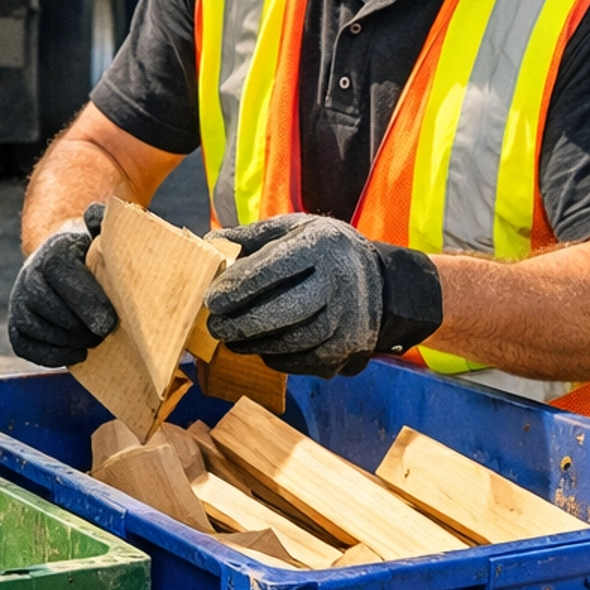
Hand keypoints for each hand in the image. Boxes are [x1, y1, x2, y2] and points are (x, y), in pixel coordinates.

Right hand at [8, 203, 117, 366]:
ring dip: (69, 341)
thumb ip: (104, 221)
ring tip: (94, 341)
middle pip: (50, 308)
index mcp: (53, 252)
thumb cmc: (91, 253)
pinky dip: (52, 355)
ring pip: (39, 329)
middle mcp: (30, 275)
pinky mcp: (15, 326)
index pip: (62, 275)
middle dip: (81, 327)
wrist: (63, 262)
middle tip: (107, 334)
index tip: (110, 323)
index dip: (86, 301)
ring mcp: (19, 302)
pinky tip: (78, 353)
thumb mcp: (100, 233)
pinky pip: (26, 346)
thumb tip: (95, 216)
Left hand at [205, 213, 442, 377]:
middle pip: (288, 309)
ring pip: (296, 340)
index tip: (211, 299)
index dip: (240, 285)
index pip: (277, 266)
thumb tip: (210, 243)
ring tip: (230, 339)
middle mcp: (342, 280)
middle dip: (244, 322)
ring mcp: (351, 317)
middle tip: (214, 326)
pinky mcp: (351, 347)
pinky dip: (277, 358)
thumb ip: (251, 236)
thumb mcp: (291, 229)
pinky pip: (307, 360)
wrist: (379, 280)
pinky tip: (259, 348)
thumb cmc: (320, 251)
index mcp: (323, 244)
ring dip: (256, 344)